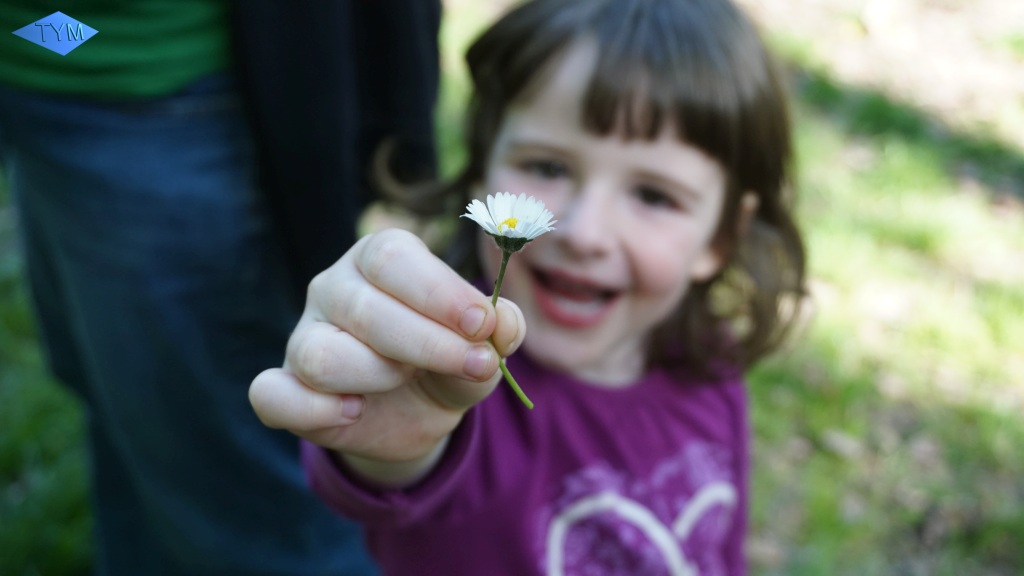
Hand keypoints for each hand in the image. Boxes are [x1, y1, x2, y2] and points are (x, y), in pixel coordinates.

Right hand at [249, 228, 524, 484]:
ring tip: (404, 380)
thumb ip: (499, 332)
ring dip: (375, 375)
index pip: (393, 258)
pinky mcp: (286, 386)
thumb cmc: (447, 360)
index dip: (439, 292)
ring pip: (319, 354)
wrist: (415, 413)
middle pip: (363, 306)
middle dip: (426, 342)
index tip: (482, 325)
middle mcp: (333, 288)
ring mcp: (303, 336)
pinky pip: (272, 394)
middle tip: (472, 364)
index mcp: (380, 259)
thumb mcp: (483, 347)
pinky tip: (354, 412)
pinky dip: (314, 410)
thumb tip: (503, 324)